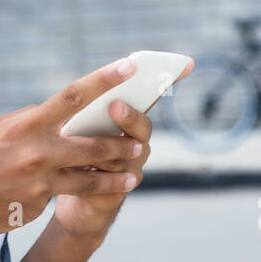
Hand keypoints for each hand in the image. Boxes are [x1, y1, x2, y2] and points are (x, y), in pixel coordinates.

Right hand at [0, 58, 154, 239]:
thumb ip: (25, 121)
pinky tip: (49, 194)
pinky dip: (58, 193)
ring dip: (113, 178)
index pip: (73, 96)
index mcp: (26, 126)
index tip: (129, 66)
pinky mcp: (34, 208)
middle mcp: (37, 153)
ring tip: (131, 177)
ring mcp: (38, 185)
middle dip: (121, 145)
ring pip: (88, 180)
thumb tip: (50, 114)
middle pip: (93, 145)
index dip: (105, 79)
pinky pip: (55, 197)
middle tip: (139, 145)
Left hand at [53, 56, 193, 242]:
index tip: (185, 63)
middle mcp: (136, 142)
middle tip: (115, 106)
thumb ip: (87, 111)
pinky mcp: (117, 192)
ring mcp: (131, 167)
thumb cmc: (75, 153)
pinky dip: (99, 175)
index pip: (150, 95)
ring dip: (107, 149)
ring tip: (85, 146)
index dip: (169, 79)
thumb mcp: (77, 127)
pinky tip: (86, 171)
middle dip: (130, 116)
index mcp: (126, 119)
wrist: (74, 199)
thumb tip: (89, 95)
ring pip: (126, 155)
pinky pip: (114, 183)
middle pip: (142, 127)